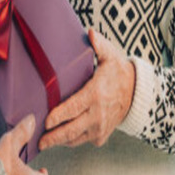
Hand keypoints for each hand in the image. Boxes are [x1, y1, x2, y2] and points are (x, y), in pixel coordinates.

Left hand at [38, 28, 134, 150]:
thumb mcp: (111, 56)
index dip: (58, 116)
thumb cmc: (118, 73)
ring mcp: (100, 127)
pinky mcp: (101, 135)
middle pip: (71, 129)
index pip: (73, 108)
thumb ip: (99, 45)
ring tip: (44, 141)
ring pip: (75, 139)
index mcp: (96, 94)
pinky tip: (58, 139)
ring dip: (59, 141)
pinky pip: (82, 141)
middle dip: (53, 137)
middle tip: (38, 140)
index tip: (45, 121)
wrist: (136, 93)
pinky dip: (70, 141)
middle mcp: (98, 114)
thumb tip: (90, 32)